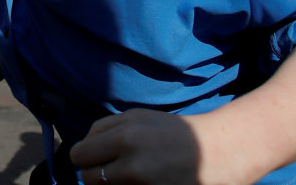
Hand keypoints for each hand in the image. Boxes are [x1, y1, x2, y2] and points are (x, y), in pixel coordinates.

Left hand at [70, 109, 207, 184]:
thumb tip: (82, 149)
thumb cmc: (174, 132)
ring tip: (128, 173)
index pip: (80, 154)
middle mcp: (131, 164)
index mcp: (126, 136)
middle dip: (95, 171)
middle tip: (112, 166)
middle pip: (87, 176)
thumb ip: (106, 129)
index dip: (85, 154)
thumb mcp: (139, 117)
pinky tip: (139, 182)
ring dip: (109, 184)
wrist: (215, 154)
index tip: (96, 154)